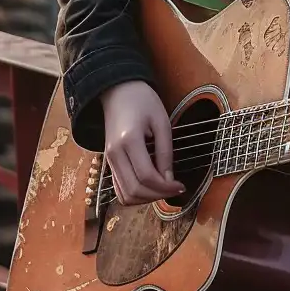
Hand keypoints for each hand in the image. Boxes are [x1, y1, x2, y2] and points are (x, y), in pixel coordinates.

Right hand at [101, 80, 180, 204]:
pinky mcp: (108, 163)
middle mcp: (114, 154)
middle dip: (158, 195)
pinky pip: (119, 189)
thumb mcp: (162, 123)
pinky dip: (135, 195)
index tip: (181, 186)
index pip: (146, 177)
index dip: (166, 187)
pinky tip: (151, 187)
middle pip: (134, 190)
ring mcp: (108, 160)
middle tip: (174, 189)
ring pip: (125, 195)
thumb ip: (165, 153)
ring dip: (146, 199)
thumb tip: (170, 180)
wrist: (117, 91)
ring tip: (163, 189)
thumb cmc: (142, 102)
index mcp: (128, 141)